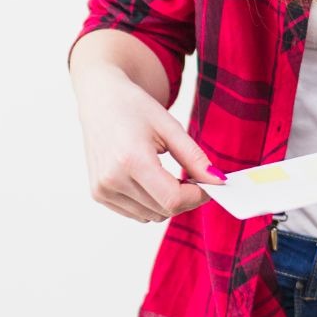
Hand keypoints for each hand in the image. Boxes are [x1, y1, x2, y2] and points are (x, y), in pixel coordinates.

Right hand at [75, 70, 226, 221]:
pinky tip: (151, 180)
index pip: (172, 199)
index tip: (210, 186)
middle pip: (163, 210)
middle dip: (186, 199)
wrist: (100, 100)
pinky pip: (136, 213)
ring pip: (151, 216)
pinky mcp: (98, 194)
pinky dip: (151, 203)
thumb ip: (194, 158)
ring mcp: (102, 190)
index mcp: (131, 159)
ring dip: (168, 203)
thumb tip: (218, 181)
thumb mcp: (170, 127)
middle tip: (193, 177)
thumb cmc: (135, 108)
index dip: (197, 197)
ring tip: (169, 175)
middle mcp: (112, 179)